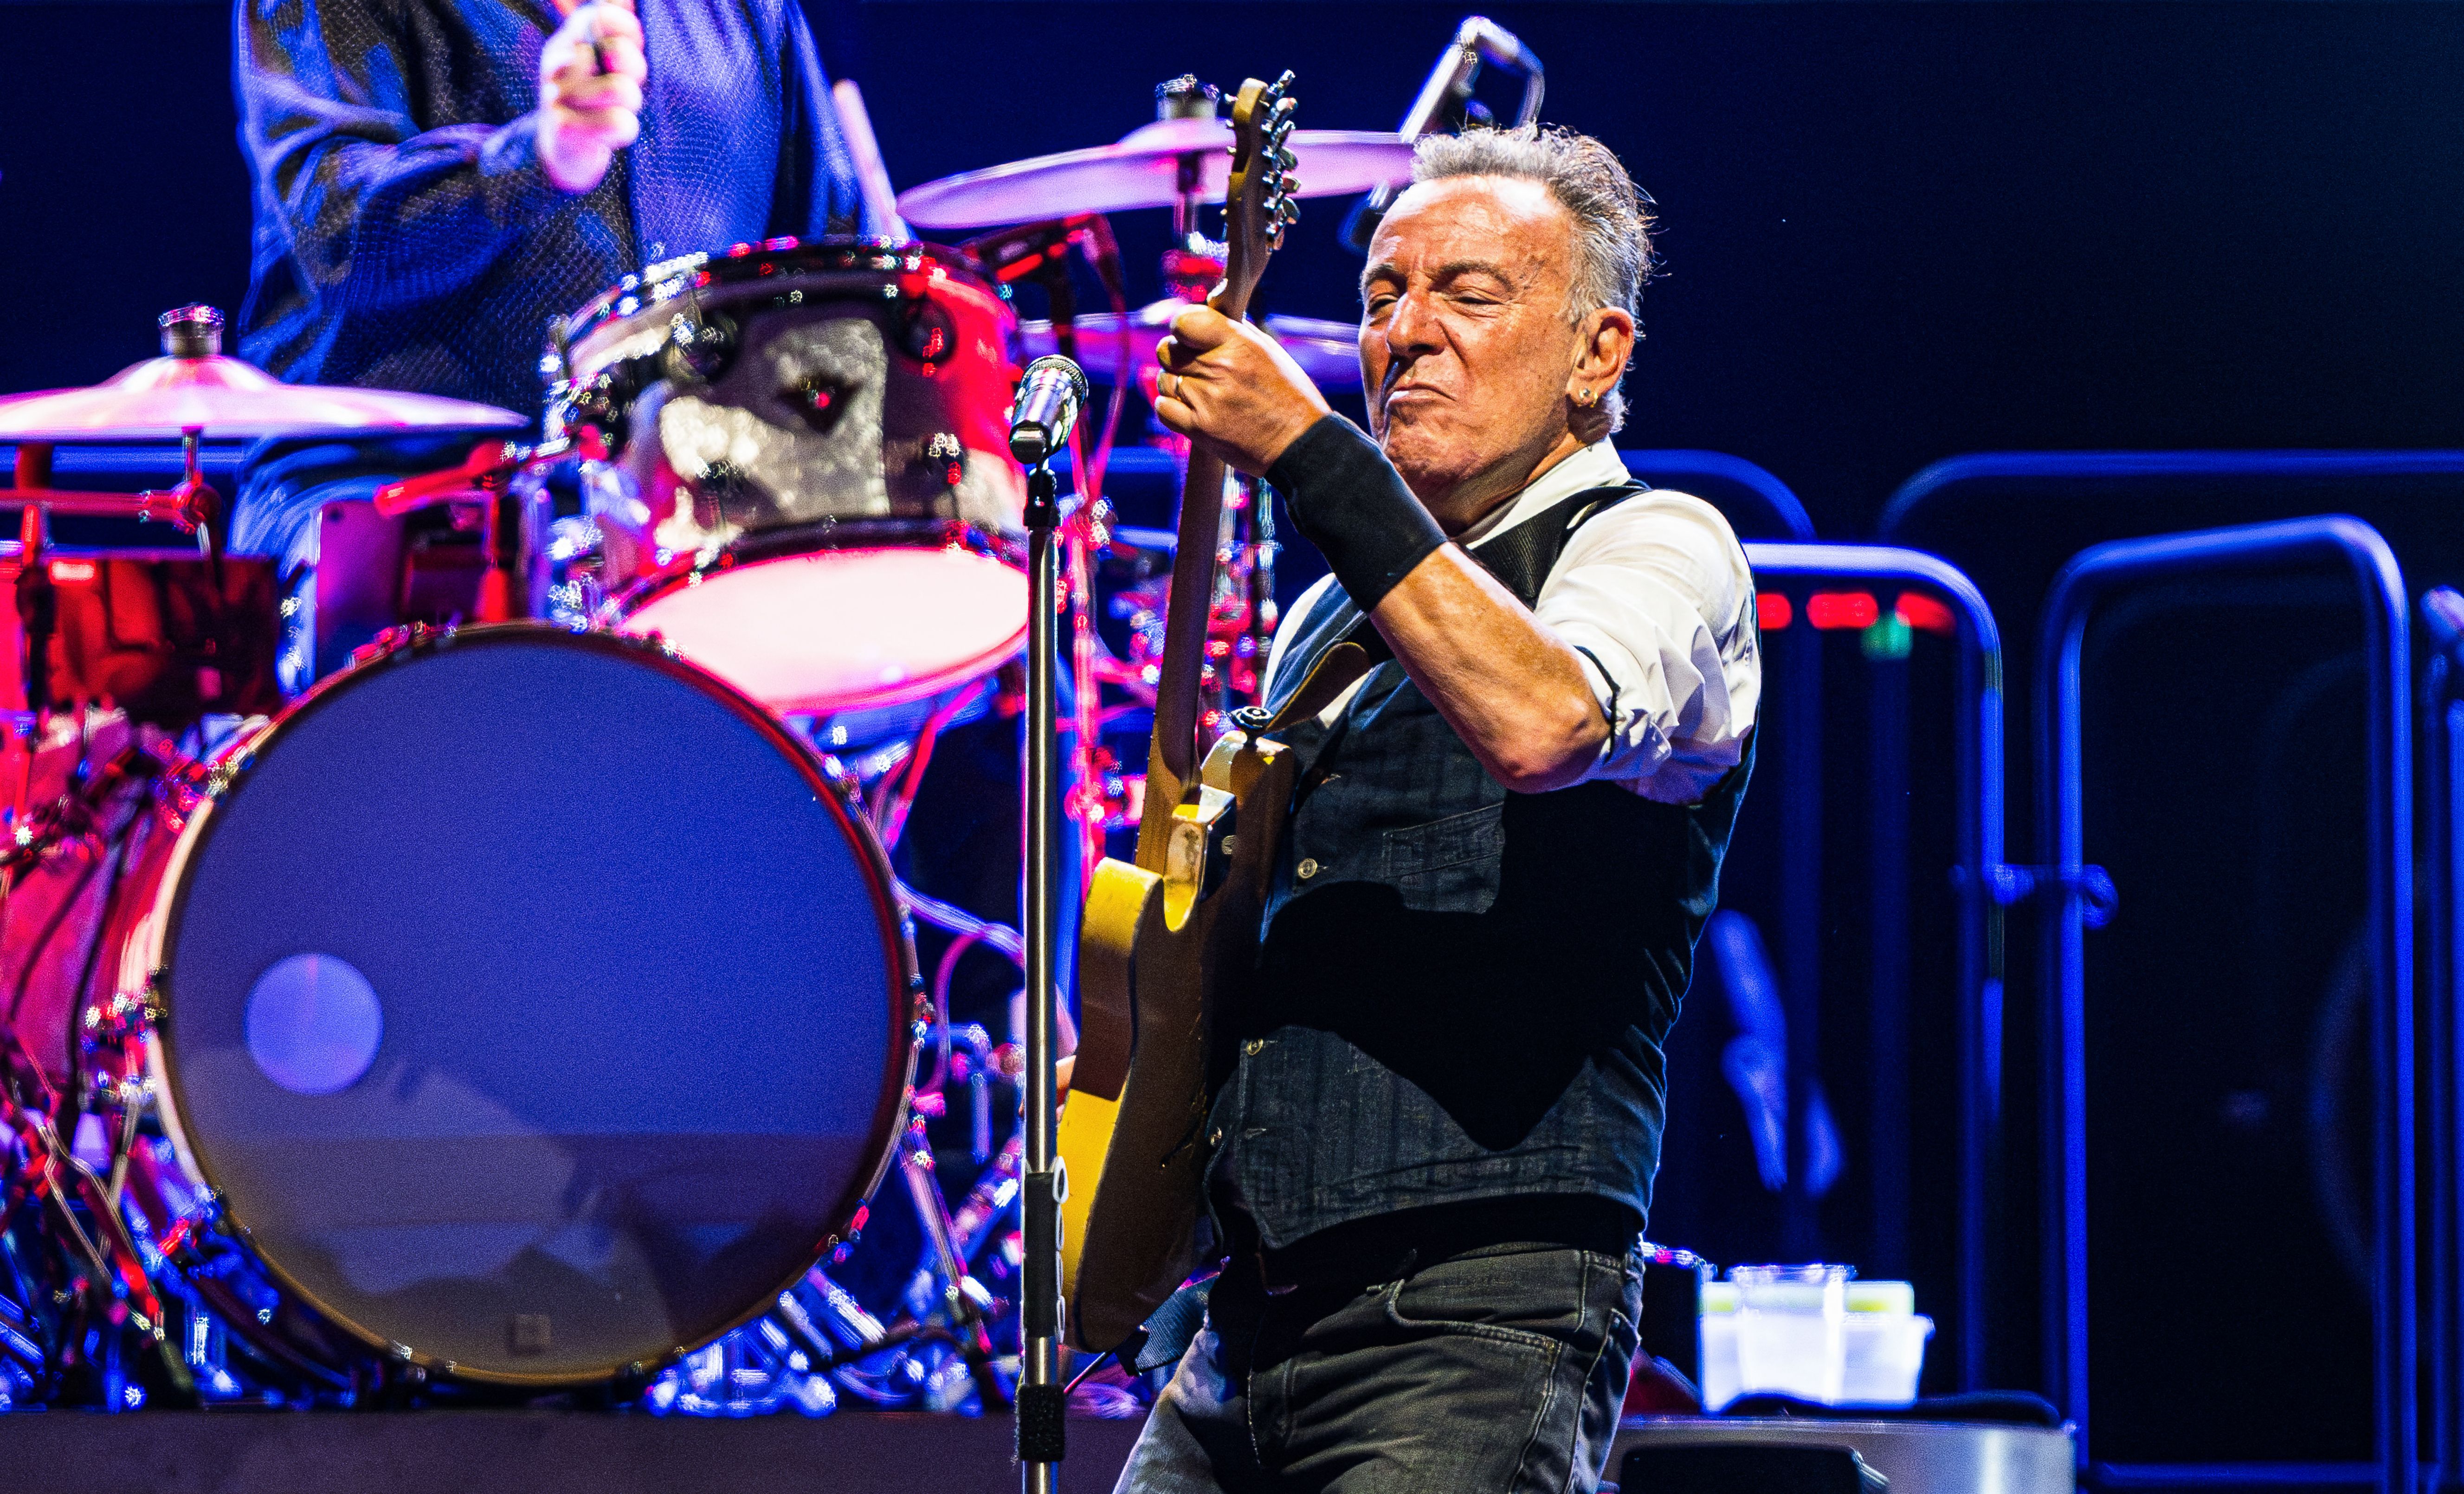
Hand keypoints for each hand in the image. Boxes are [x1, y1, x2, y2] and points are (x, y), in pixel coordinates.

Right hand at [537, 0, 644, 194]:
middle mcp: (558, 63)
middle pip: (618, 51)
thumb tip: (626, 0)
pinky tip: (609, 133)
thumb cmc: (597, 96)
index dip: (629, 31)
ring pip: (621, 89)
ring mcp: (557, 96)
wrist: (565, 147)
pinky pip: (619, 123)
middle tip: (625, 85)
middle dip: (635, 69)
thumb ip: (620, 29)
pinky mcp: (563, 130)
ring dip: (631, 102)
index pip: (602, 16)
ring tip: (618, 108)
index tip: (633, 46)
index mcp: (570, 39)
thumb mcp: (608, 57)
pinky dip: (624, 129)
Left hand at [1152, 305, 1332, 476]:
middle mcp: (1218, 368)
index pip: (1183, 321)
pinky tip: (1189, 407)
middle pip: (1167, 350)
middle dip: (1177, 354)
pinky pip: (1163, 407)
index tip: (1188, 335)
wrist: (1298, 442)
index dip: (1181, 327)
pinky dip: (1170, 406)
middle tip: (1195, 365)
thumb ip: (1232, 332)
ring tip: (1200, 390)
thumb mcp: (1266, 350)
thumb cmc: (1287, 394)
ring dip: (1175, 382)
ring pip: (1164, 379)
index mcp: (1237, 343)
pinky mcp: (1198, 429)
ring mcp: (1206, 400)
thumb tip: (1204, 317)